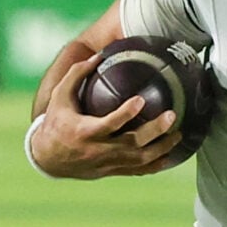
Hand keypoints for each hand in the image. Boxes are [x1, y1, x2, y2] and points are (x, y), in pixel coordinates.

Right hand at [26, 53, 184, 179]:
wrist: (48, 158)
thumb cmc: (56, 122)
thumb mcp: (60, 96)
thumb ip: (76, 74)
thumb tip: (98, 54)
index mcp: (85, 131)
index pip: (109, 124)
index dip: (126, 113)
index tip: (141, 100)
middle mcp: (99, 150)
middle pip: (132, 143)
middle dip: (155, 131)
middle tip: (172, 116)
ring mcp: (107, 163)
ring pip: (140, 160)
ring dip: (162, 148)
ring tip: (178, 134)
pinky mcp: (112, 171)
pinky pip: (138, 171)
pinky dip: (156, 165)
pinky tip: (170, 155)